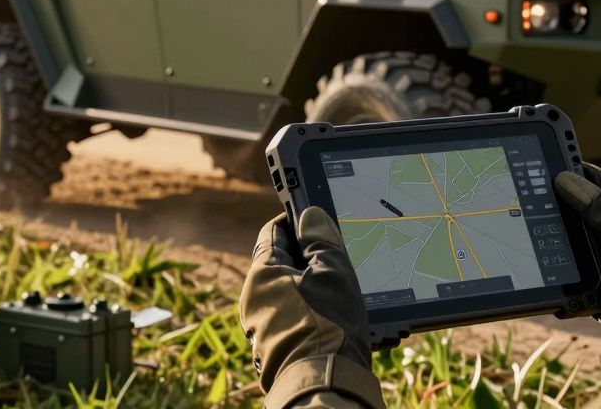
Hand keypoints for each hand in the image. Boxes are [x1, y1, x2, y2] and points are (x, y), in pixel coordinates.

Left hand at [239, 207, 384, 408]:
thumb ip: (320, 239)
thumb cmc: (328, 324)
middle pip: (283, 265)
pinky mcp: (276, 349)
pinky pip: (296, 320)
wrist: (324, 384)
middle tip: (339, 255)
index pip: (274, 232)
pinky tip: (340, 318)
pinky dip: (316, 313)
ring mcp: (263, 327)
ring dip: (316, 288)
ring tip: (346, 289)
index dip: (296, 221)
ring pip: (292, 294)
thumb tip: (310, 215)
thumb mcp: (332, 271)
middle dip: (311, 259)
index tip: (317, 219)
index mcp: (262, 274)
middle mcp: (255, 300)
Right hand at [554, 163, 600, 352]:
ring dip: (561, 235)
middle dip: (564, 204)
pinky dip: (562, 262)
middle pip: (586, 210)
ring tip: (533, 221)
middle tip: (535, 193)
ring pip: (577, 237)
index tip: (554, 164)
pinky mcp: (599, 278)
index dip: (580, 173)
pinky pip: (575, 265)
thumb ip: (598, 205)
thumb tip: (567, 180)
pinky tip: (544, 255)